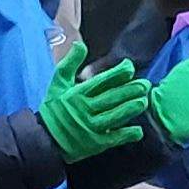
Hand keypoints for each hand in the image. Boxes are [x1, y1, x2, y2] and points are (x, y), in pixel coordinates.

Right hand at [37, 45, 152, 160]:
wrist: (43, 139)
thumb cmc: (53, 109)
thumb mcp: (57, 84)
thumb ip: (69, 64)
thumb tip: (80, 44)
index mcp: (77, 94)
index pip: (101, 82)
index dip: (117, 74)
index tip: (130, 68)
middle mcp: (84, 110)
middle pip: (111, 98)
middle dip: (130, 90)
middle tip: (145, 85)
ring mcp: (90, 128)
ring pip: (115, 116)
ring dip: (130, 109)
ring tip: (144, 101)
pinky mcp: (94, 143)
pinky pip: (114, 138)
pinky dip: (126, 134)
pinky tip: (138, 130)